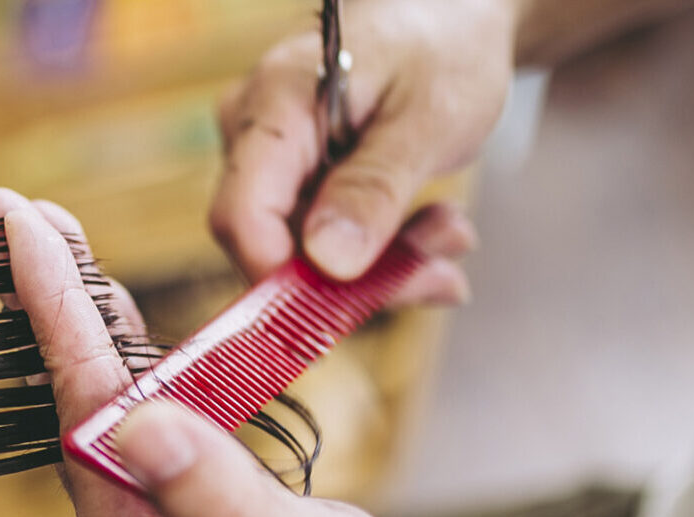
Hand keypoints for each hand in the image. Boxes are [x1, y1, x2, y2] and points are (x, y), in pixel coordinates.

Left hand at [0, 187, 482, 516]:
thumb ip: (211, 493)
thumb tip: (137, 421)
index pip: (77, 396)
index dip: (49, 300)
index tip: (19, 222)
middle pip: (74, 395)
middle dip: (49, 300)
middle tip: (23, 213)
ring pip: (108, 408)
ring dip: (89, 327)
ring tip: (60, 247)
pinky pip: (146, 427)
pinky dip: (139, 367)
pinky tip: (131, 331)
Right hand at [211, 0, 517, 285]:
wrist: (451, 19)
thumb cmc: (442, 48)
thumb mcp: (428, 118)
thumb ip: (374, 188)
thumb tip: (327, 260)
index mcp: (274, 106)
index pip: (242, 215)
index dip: (280, 279)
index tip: (347, 310)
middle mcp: (254, 136)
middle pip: (275, 245)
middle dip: (360, 276)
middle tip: (441, 269)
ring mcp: (271, 163)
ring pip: (306, 254)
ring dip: (387, 264)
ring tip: (452, 235)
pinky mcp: (294, 183)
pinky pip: (324, 241)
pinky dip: (385, 250)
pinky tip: (433, 234)